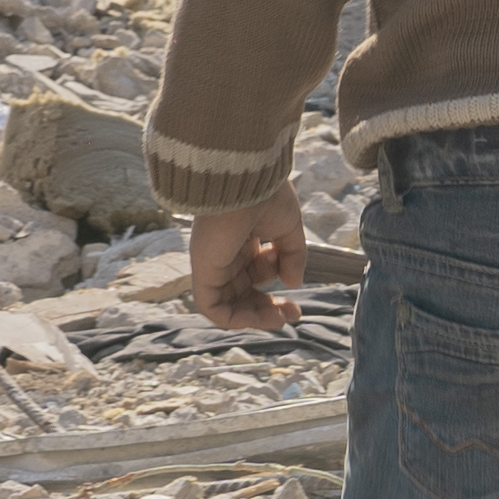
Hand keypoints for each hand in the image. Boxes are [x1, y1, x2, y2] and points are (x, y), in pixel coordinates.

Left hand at [188, 197, 310, 330]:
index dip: (277, 286)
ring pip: (228, 304)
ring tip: (279, 319)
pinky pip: (212, 308)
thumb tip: (294, 283)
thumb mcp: (288, 227)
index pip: (256, 271)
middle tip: (292, 314)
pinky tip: (259, 318)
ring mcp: (212, 263)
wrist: (245, 180)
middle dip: (267, 308)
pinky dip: (234, 319)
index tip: (296, 300)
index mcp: (243, 238)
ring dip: (255, 318)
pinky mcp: (203, 272)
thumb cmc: (265, 194)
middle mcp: (225, 252)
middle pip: (242, 292)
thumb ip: (293, 256)